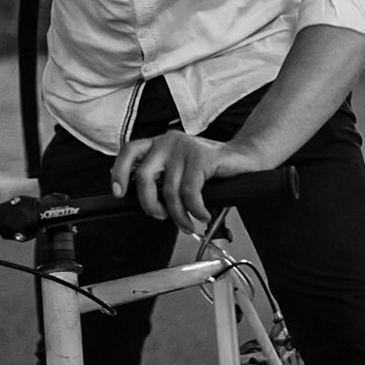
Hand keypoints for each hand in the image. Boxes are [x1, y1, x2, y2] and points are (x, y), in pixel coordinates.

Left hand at [111, 132, 260, 230]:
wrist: (245, 159)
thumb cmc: (212, 168)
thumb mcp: (180, 171)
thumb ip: (161, 179)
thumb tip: (145, 203)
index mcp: (160, 144)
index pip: (130, 152)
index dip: (120, 172)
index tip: (119, 193)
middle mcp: (169, 141)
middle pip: (144, 176)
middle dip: (150, 204)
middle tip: (161, 217)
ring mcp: (185, 147)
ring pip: (169, 190)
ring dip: (178, 215)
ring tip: (188, 223)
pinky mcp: (202, 156)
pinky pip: (190, 192)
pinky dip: (195, 209)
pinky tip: (202, 214)